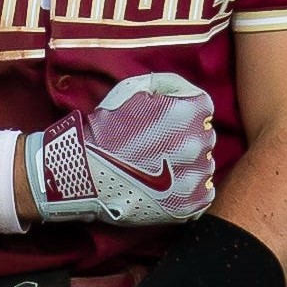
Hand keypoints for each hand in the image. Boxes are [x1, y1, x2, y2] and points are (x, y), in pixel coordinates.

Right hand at [22, 73, 216, 225]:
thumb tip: (183, 92)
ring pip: (202, 164)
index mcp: (188, 113)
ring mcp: (196, 177)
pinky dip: (188, 190)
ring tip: (156, 168)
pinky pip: (203, 192)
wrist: (82, 175)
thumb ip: (165, 82)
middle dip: (184, 136)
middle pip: (203, 135)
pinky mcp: (191, 204)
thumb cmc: (104, 130)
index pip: (202, 106)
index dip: (182, 111)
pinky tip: (165, 187)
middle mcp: (198, 144)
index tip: (164, 120)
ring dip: (186, 164)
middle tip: (155, 145)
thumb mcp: (130, 89)